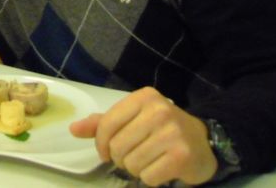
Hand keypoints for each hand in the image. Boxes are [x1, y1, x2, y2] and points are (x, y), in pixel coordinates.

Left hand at [69, 87, 217, 185]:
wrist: (202, 141)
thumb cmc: (160, 128)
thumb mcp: (132, 118)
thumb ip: (103, 123)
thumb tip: (73, 129)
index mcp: (144, 97)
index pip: (107, 124)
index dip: (101, 143)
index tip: (106, 152)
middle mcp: (159, 111)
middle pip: (118, 146)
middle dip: (120, 158)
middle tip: (133, 156)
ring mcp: (172, 133)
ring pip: (131, 163)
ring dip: (136, 169)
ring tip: (149, 160)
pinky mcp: (182, 156)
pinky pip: (148, 177)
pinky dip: (150, 178)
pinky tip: (161, 168)